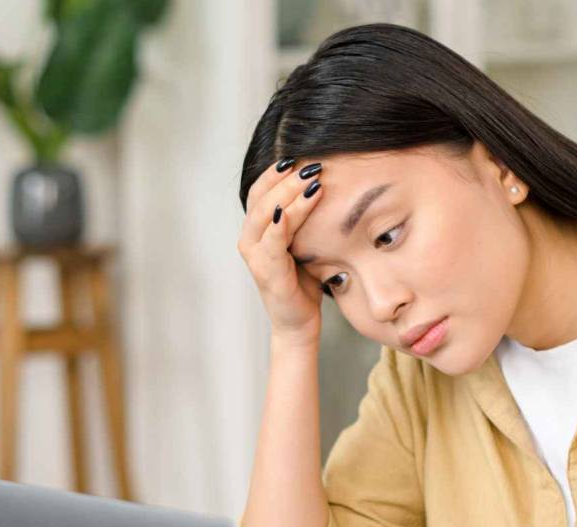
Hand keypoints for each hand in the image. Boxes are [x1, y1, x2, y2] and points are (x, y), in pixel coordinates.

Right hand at [238, 157, 327, 344]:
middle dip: (286, 179)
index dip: (276, 171)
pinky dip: (282, 223)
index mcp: (257, 230)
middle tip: (311, 165)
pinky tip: (297, 207)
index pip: (260, 190)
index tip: (299, 155)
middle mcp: (250, 240)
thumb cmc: (304, 281)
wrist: (299, 322)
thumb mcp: (305, 242)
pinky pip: (272, 242)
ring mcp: (255, 256)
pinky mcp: (266, 272)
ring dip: (289, 195)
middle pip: (261, 198)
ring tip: (312, 181)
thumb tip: (325, 183)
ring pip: (266, 215)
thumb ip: (305, 218)